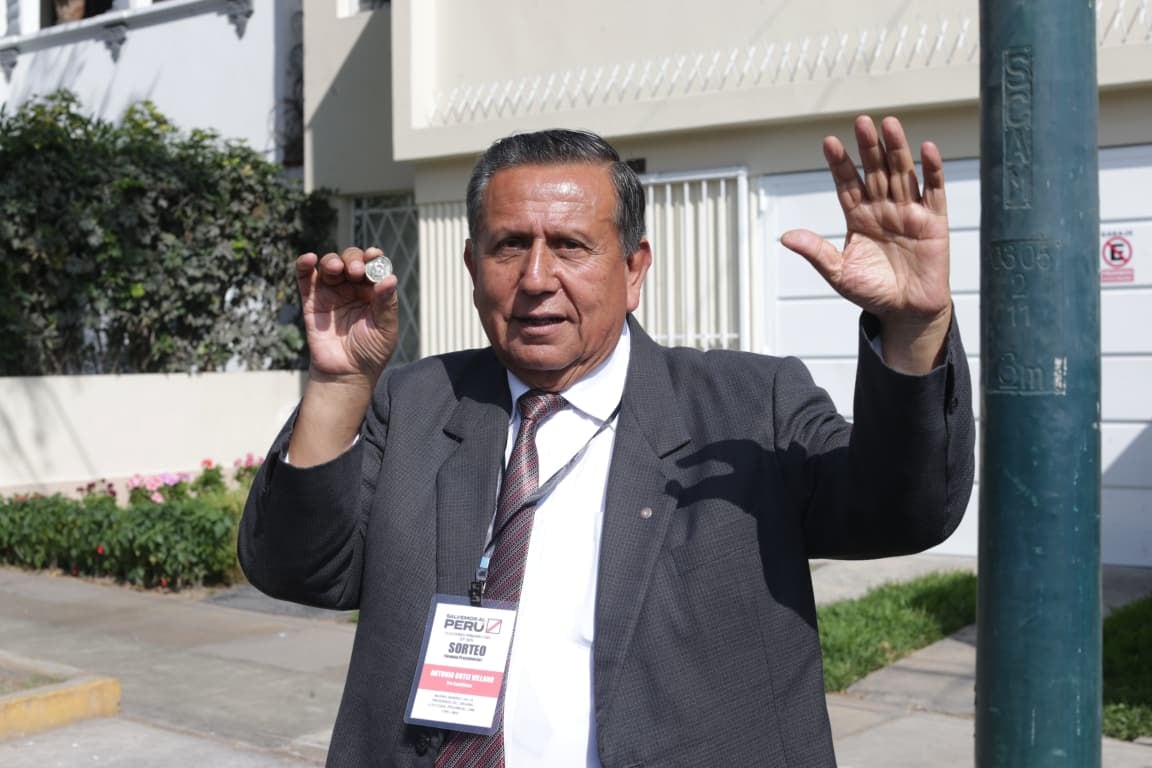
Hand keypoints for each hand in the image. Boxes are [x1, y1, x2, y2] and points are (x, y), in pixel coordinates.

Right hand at [296, 246, 399, 379]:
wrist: (346, 374)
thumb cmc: (370, 352)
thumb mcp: (386, 329)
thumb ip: (387, 303)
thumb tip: (390, 277)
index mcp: (373, 291)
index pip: (373, 266)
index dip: (373, 257)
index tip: (374, 255)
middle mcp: (352, 287)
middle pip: (351, 260)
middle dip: (353, 259)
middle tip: (356, 270)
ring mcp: (331, 292)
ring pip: (329, 265)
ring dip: (333, 260)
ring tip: (337, 268)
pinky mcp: (312, 301)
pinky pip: (305, 278)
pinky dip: (305, 265)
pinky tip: (309, 259)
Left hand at [780, 115, 951, 372]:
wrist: (905, 311)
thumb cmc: (872, 292)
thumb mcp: (838, 273)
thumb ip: (816, 252)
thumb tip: (785, 237)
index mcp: (858, 217)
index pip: (847, 183)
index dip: (840, 164)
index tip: (829, 143)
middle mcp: (882, 208)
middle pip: (875, 171)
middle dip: (868, 148)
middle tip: (861, 122)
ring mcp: (908, 211)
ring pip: (902, 173)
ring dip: (896, 149)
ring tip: (889, 125)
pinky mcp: (934, 221)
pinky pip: (933, 191)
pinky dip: (932, 170)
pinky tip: (926, 149)